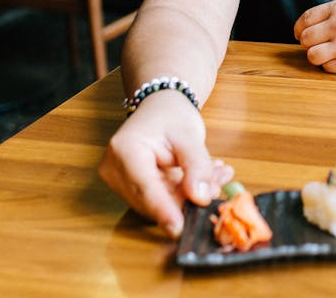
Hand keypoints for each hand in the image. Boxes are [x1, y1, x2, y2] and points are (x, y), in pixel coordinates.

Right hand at [97, 90, 233, 237]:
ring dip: (190, 196)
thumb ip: (197, 166)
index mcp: (125, 150)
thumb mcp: (189, 135)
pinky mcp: (132, 190)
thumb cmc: (170, 115)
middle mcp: (115, 170)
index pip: (145, 187)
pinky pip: (161, 201)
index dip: (163, 209)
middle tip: (220, 186)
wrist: (160, 108)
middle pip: (152, 200)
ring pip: (159, 204)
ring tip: (218, 176)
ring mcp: (121, 182)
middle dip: (187, 199)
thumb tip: (201, 198)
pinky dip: (185, 193)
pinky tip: (208, 180)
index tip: (179, 228)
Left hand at [294, 0, 335, 73]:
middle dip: (308, 43)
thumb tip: (306, 30)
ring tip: (331, 54)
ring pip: (312, 55)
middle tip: (320, 45)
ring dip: (318, 56)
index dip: (299, 29)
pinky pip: (327, 68)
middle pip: (305, 38)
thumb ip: (332, 15)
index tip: (300, 34)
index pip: (305, 19)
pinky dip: (332, 66)